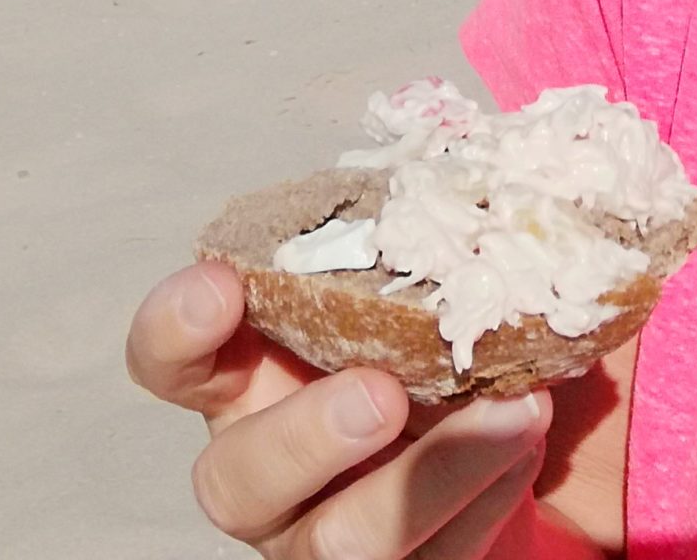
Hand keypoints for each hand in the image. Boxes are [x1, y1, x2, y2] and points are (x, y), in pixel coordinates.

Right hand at [127, 259, 552, 558]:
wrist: (500, 431)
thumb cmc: (429, 334)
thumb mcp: (406, 284)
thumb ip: (403, 244)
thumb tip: (469, 174)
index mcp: (245, 377)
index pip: (168, 362)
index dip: (174, 329)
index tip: (221, 285)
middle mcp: (265, 466)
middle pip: (236, 480)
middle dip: (308, 437)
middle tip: (383, 394)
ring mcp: (321, 535)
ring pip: (340, 542)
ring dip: (434, 474)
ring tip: (516, 412)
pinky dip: (489, 497)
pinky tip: (528, 440)